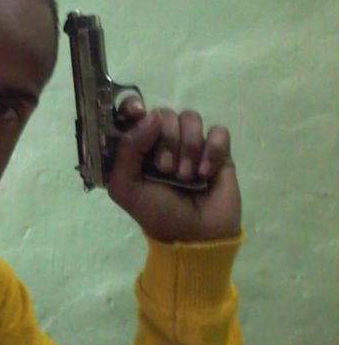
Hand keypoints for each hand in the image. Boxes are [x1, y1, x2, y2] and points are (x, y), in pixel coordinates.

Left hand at [107, 98, 241, 242]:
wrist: (195, 237)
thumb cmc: (157, 213)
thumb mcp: (126, 188)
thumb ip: (128, 150)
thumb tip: (152, 115)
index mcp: (139, 147)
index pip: (134, 113)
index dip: (133, 107)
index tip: (138, 111)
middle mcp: (164, 141)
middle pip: (165, 114)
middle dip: (166, 140)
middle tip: (166, 169)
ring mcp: (192, 144)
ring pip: (191, 118)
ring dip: (188, 147)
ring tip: (186, 176)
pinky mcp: (219, 152)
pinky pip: (218, 131)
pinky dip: (212, 150)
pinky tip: (207, 174)